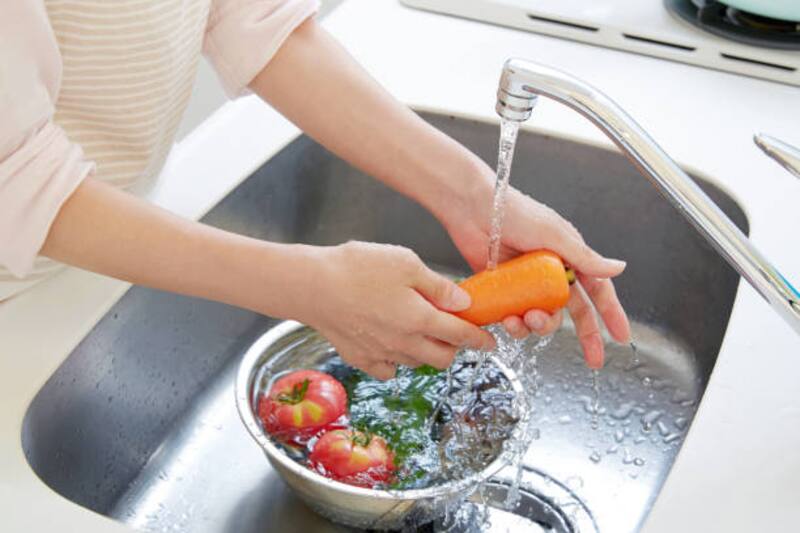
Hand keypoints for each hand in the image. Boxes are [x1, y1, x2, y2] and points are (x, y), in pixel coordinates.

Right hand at [299, 241, 495, 379]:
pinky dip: (397, 361)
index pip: (461, 335)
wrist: (311, 286)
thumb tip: (463, 302)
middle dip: (454, 347)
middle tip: (453, 332)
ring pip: (417, 363)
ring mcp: (381, 354)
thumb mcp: (405, 263)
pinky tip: (392, 342)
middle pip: (442, 358)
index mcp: (421, 319)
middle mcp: (404, 343)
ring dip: (426, 352)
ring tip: (421, 331)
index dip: (479, 339)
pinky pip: (388, 369)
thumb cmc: (357, 268)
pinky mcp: (360, 358)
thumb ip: (438, 286)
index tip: (490, 341)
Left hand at [441, 183, 630, 368]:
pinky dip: (514, 323)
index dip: (611, 314)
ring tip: (527, 319)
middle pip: (575, 311)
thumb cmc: (515, 212)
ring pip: (544, 317)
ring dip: (539, 326)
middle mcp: (551, 272)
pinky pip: (516, 316)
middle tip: (592, 358)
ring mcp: (528, 283)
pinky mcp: (505, 290)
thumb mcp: (555, 235)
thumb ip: (585, 257)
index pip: (598, 290)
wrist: (473, 210)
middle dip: (586, 336)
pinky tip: (508, 319)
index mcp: (570, 257)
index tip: (621, 336)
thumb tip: (619, 268)